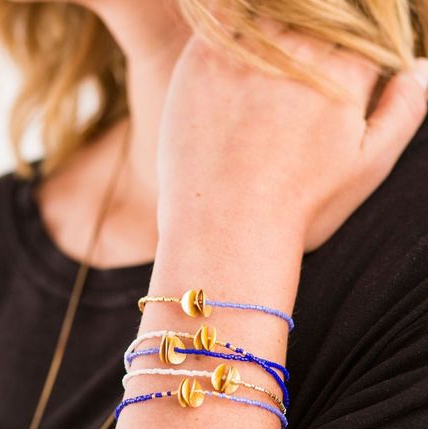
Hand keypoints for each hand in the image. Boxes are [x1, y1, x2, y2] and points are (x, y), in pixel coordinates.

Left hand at [157, 21, 427, 251]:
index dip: (344, 52)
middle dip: (311, 37)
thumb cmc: (300, 208)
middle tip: (287, 89)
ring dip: (273, 26)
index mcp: (346, 71)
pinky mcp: (201, 61)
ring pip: (270, 11)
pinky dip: (227, 21)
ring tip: (262, 82)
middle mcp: (300, 50)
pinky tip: (232, 57)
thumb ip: (403, 110)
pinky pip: (217, 18)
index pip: (360, 31)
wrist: (225, 229)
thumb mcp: (366, 167)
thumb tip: (424, 65)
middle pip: (317, 15)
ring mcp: (247, 52)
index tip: (326, 79)